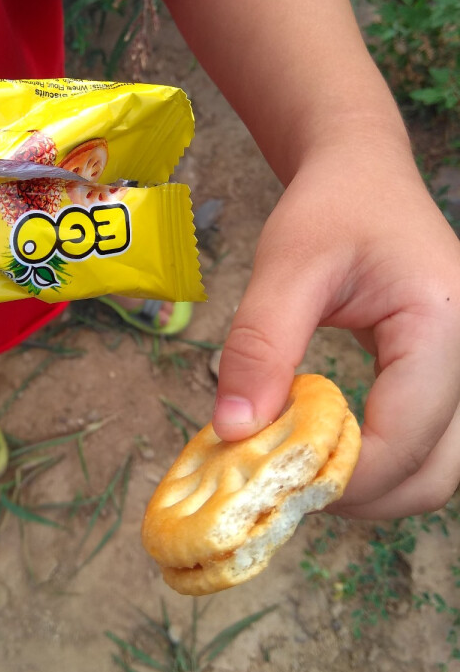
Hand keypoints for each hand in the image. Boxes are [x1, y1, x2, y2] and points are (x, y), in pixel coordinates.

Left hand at [212, 147, 459, 518]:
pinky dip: (378, 463)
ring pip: (435, 470)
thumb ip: (260, 346)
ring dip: (371, 488)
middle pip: (434, 474)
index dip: (341, 478)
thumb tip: (233, 432)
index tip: (274, 482)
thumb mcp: (285, 265)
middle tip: (286, 486)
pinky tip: (325, 444)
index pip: (406, 439)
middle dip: (359, 495)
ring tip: (302, 465)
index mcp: (442, 324)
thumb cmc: (330, 208)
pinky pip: (424, 444)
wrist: (364, 175)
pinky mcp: (446, 377)